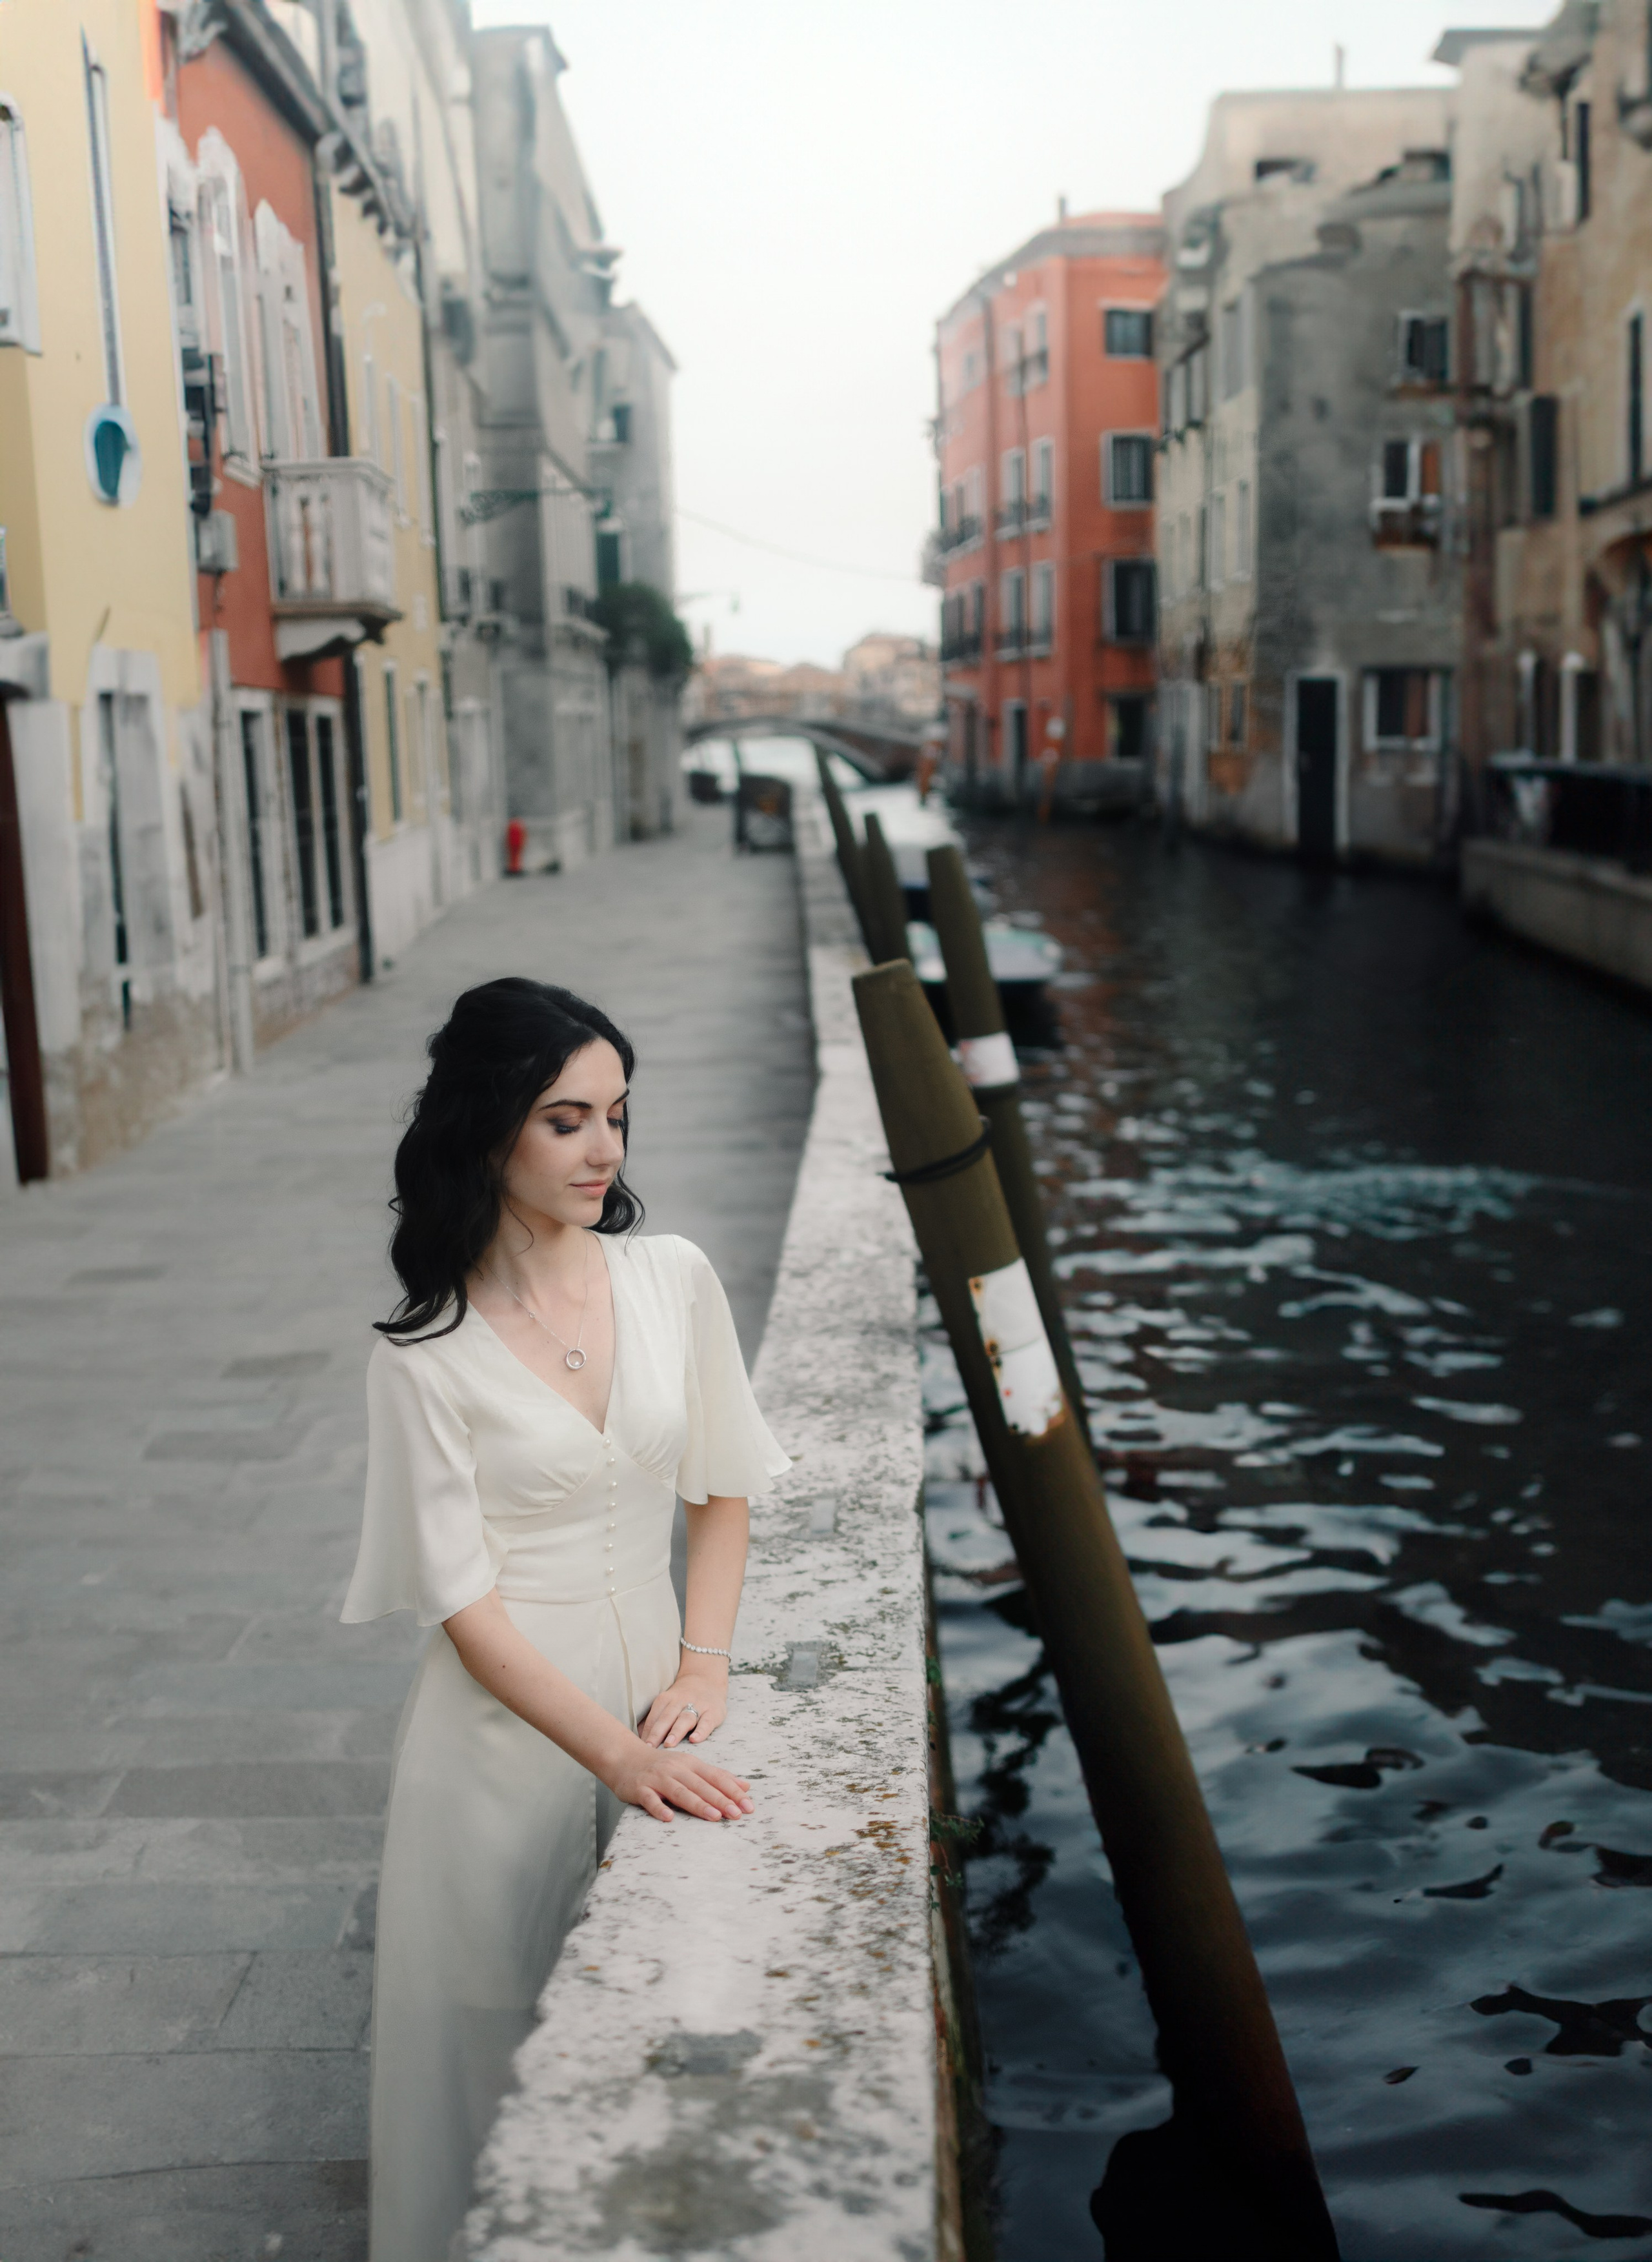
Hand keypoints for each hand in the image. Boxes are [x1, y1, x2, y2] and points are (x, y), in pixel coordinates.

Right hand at [605, 1734, 752, 1822]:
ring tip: (714, 1816)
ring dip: (698, 1804)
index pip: (716, 1777)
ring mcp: (657, 1778)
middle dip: (721, 1799)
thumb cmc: (662, 1767)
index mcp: (690, 1764)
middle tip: (737, 1814)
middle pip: (701, 1785)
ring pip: (680, 1791)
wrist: (625, 1758)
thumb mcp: (690, 1767)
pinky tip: (669, 1818)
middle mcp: (676, 1769)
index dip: (733, 1790)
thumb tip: (746, 1786)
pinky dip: (659, 1808)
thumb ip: (716, 1776)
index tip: (749, 1805)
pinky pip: (650, 1799)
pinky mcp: (640, 1788)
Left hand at [640, 1663, 727, 1747]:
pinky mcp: (713, 1712)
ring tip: (669, 1744)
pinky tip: (695, 1739)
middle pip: (667, 1717)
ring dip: (676, 1731)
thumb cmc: (681, 1701)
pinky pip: (706, 1722)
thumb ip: (654, 1720)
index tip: (640, 1748)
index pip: (654, 1717)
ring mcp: (698, 1705)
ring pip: (685, 1719)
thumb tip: (637, 1740)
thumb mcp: (667, 1704)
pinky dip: (701, 1731)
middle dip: (657, 1733)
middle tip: (650, 1748)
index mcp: (665, 1699)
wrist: (707, 1680)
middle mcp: (680, 1701)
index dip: (646, 1733)